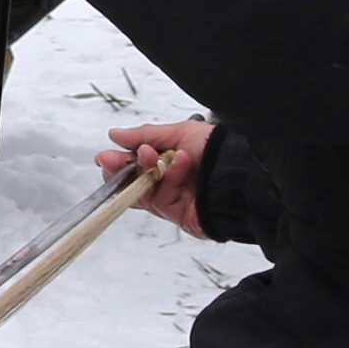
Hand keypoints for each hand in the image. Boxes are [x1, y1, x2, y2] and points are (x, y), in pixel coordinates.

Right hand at [97, 118, 213, 236]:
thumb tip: (115, 135)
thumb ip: (145, 135)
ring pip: (141, 192)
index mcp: (164, 162)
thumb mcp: (178, 132)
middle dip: (121, 169)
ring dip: (145, 170)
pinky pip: (160, 200)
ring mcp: (170, 200)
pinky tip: (179, 162)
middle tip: (112, 160)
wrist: (241, 170)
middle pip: (130, 183)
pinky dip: (168, 179)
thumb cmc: (216, 149)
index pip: (132, 166)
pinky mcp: (177, 215)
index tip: (106, 156)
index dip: (117, 162)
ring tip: (152, 154)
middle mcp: (165, 182)